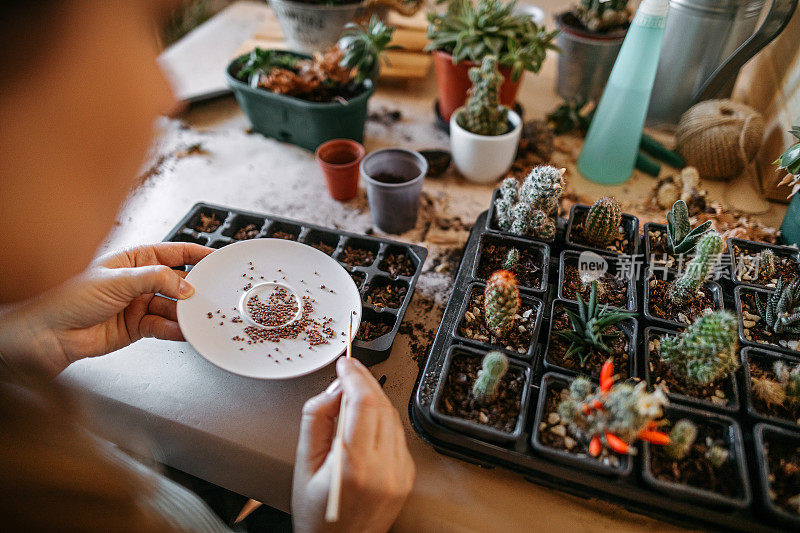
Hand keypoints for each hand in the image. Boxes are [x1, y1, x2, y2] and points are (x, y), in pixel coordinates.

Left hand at [0, 243, 212, 376]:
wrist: (47, 333)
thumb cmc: (67, 297)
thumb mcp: (118, 280)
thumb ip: (156, 280)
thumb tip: (186, 284)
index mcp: (134, 259)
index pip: (174, 252)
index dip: (197, 254)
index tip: (218, 258)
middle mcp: (139, 281)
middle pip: (177, 282)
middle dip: (195, 288)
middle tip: (213, 293)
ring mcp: (139, 304)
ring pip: (173, 307)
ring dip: (186, 313)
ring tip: (199, 316)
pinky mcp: (137, 327)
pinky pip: (163, 327)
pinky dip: (175, 330)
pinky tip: (184, 330)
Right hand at [292, 357, 415, 532]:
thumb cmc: (317, 515)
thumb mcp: (303, 464)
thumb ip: (316, 420)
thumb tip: (333, 390)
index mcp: (354, 466)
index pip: (363, 403)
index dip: (354, 376)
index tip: (345, 364)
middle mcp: (384, 470)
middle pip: (381, 405)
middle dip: (364, 381)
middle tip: (348, 369)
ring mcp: (400, 474)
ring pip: (392, 417)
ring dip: (374, 397)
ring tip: (354, 390)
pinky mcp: (407, 476)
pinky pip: (397, 435)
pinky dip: (383, 418)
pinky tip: (367, 415)